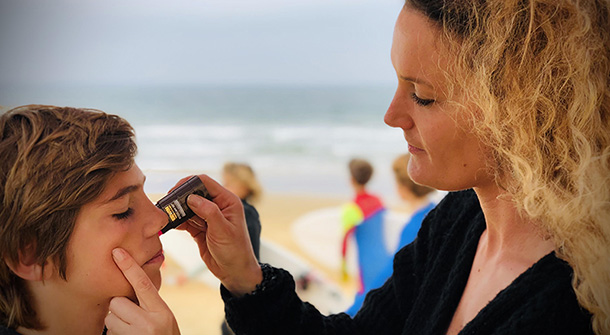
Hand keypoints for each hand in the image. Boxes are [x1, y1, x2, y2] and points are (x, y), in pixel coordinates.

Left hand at [105, 248, 179, 334]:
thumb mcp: (164, 317)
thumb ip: (150, 302)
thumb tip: (134, 282)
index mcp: (161, 312)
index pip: (143, 284)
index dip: (130, 267)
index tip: (117, 253)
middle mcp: (149, 323)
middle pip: (117, 302)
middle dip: (120, 309)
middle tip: (132, 318)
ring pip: (110, 318)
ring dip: (116, 323)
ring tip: (131, 331)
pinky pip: (108, 333)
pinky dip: (115, 334)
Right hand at [173, 174, 261, 295]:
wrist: (234, 272)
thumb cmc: (235, 251)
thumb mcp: (223, 230)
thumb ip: (209, 212)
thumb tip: (192, 197)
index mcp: (228, 201)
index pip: (205, 183)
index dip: (189, 183)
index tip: (174, 191)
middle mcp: (218, 206)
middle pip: (194, 193)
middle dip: (180, 198)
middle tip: (167, 205)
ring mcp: (208, 217)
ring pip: (188, 207)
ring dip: (177, 211)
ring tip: (166, 215)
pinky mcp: (200, 228)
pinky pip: (186, 220)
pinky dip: (178, 221)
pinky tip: (170, 224)